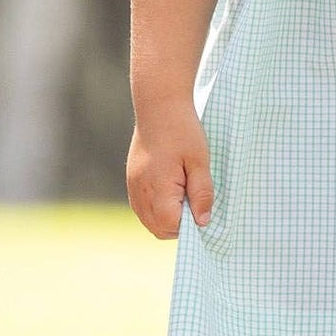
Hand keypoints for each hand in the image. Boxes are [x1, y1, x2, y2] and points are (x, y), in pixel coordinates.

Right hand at [126, 105, 213, 237]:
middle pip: (157, 229)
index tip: (203, 209)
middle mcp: (140, 192)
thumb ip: (202, 193)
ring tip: (186, 195)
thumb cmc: (183, 131)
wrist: (159, 107)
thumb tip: (203, 222)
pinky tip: (173, 191)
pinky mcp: (132, 180)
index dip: (190, 224)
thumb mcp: (200, 162)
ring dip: (167, 217)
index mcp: (157, 188)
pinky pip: (142, 207)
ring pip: (148, 220)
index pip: (170, 226)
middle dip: (179, 225)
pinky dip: (157, 208)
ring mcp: (133, 186)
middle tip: (196, 202)